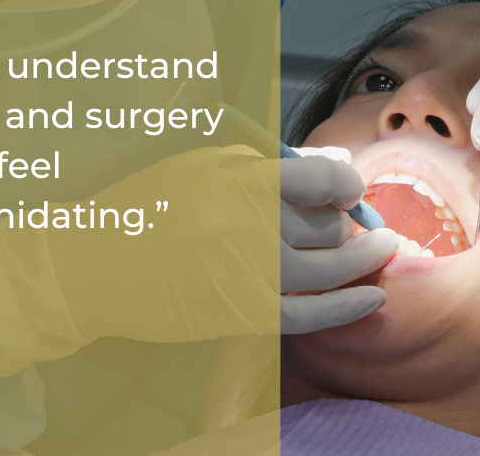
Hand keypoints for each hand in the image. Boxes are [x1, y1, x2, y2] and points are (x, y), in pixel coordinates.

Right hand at [0, 146, 395, 375]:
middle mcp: (253, 226)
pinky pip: (312, 315)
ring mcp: (250, 273)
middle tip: (350, 220)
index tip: (351, 188)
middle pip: (332, 225)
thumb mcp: (210, 164)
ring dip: (365, 259)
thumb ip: (277, 167)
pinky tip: (372, 298)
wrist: (98, 263)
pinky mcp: (244, 312)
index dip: (350, 182)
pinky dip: (348, 308)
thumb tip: (339, 165)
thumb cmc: (154, 202)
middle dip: (348, 222)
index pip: (327, 177)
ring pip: (332, 268)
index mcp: (244, 179)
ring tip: (382, 250)